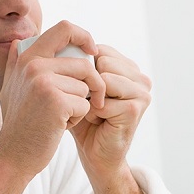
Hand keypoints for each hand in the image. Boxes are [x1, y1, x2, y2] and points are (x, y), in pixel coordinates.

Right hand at [0, 21, 104, 193]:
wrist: (13, 154)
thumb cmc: (18, 123)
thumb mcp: (11, 87)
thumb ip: (16, 63)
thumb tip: (17, 40)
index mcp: (27, 57)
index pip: (65, 28)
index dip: (85, 36)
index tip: (93, 53)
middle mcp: (34, 65)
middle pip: (83, 63)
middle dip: (93, 84)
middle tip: (91, 101)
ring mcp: (43, 81)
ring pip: (86, 86)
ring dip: (81, 105)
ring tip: (60, 117)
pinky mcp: (55, 101)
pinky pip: (85, 104)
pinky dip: (78, 119)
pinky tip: (59, 127)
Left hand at [69, 44, 151, 184]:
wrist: (95, 155)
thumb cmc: (83, 120)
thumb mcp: (78, 86)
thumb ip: (75, 63)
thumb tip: (53, 37)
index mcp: (128, 67)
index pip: (99, 49)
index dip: (83, 68)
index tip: (83, 89)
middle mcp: (139, 76)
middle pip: (102, 60)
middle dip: (88, 83)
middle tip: (90, 104)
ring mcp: (141, 91)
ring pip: (103, 77)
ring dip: (90, 98)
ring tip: (95, 112)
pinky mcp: (135, 108)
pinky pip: (103, 100)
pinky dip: (93, 113)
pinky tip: (99, 123)